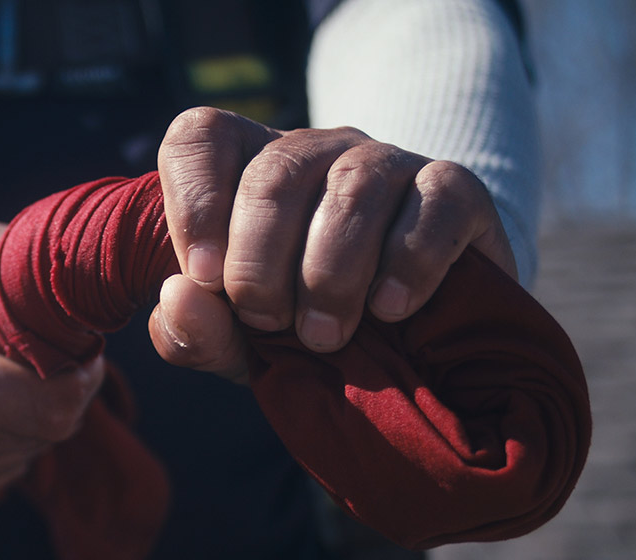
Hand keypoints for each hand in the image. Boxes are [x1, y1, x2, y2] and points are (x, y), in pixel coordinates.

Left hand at [150, 107, 516, 379]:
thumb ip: (191, 330)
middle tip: (268, 323)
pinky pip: (435, 203)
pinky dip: (408, 262)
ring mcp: (388, 162)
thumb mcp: (234, 342)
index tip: (202, 275)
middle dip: (260, 262)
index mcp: (245, 168)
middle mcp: (315, 151)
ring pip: (353, 189)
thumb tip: (178, 295)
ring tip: (323, 336)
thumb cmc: (298, 331)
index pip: (200, 137)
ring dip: (328, 273)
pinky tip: (389, 309)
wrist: (410, 347)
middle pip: (275, 174)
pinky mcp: (456, 190)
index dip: (194, 202)